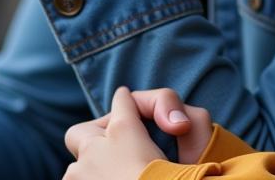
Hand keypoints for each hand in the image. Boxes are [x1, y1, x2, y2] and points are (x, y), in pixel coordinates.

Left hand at [64, 87, 213, 175]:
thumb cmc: (185, 177)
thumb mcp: (199, 130)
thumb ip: (180, 114)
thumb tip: (172, 123)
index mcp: (124, 132)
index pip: (122, 101)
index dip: (127, 104)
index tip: (128, 107)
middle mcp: (94, 154)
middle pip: (79, 133)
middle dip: (93, 135)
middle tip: (113, 148)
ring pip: (75, 171)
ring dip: (91, 173)